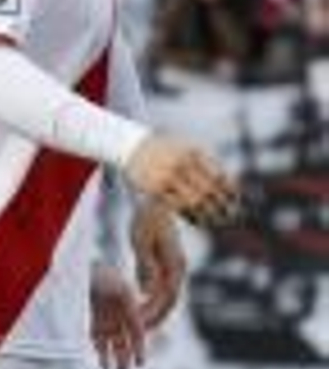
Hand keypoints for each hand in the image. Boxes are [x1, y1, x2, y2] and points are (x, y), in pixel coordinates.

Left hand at [90, 263, 146, 368]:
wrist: (77, 259)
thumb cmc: (97, 271)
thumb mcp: (117, 287)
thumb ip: (130, 307)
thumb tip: (140, 326)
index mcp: (128, 300)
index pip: (137, 328)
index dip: (139, 346)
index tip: (141, 362)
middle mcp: (118, 306)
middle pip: (124, 335)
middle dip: (124, 353)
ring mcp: (105, 308)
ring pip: (110, 336)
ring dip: (111, 352)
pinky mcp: (92, 309)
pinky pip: (96, 330)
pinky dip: (98, 343)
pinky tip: (99, 356)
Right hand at [124, 134, 238, 228]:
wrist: (131, 146)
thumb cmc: (164, 149)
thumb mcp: (186, 148)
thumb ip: (205, 162)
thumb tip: (227, 183)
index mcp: (193, 153)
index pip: (218, 175)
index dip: (230, 190)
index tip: (236, 200)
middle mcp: (181, 164)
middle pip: (208, 190)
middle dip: (223, 205)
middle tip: (233, 216)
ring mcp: (167, 176)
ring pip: (194, 200)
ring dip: (208, 214)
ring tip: (218, 222)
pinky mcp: (155, 188)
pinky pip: (177, 206)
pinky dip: (191, 216)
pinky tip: (199, 222)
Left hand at [129, 202, 186, 329]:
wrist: (156, 201)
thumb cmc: (146, 217)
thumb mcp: (141, 241)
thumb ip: (145, 266)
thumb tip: (146, 292)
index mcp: (176, 265)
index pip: (168, 297)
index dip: (155, 313)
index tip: (140, 325)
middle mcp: (179, 269)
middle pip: (170, 301)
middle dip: (156, 318)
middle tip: (139, 333)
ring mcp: (174, 267)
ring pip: (166, 297)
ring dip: (154, 312)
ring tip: (138, 326)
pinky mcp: (165, 265)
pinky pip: (160, 287)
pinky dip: (151, 299)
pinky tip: (137, 307)